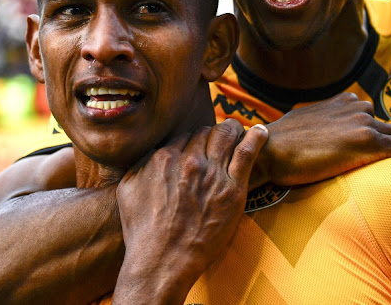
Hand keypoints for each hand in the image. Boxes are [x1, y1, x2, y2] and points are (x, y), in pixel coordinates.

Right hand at [113, 120, 267, 303]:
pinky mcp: (232, 189)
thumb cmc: (143, 231)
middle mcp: (190, 161)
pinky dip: (256, 138)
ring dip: (233, 128)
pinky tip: (261, 131)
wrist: (162, 261)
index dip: (194, 138)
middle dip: (213, 132)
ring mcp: (212, 174)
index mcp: (165, 157)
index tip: (200, 143)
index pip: (187, 134)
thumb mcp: (129, 189)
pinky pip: (247, 154)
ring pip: (227, 135)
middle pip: (207, 131)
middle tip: (220, 135)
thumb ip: (140, 164)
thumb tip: (150, 152)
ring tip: (238, 129)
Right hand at [253, 92, 390, 187]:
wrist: (271, 149)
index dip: (383, 134)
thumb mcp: (303, 122)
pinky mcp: (368, 142)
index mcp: (343, 102)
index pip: (373, 117)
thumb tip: (318, 134)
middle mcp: (356, 107)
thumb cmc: (280, 142)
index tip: (390, 148)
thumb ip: (320, 122)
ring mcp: (363, 123)